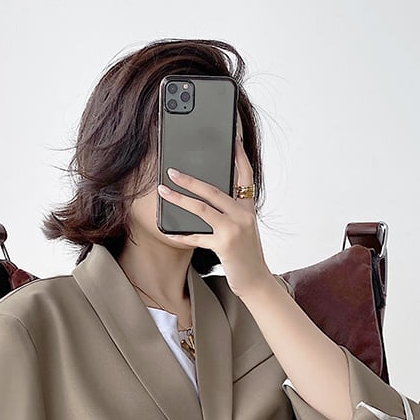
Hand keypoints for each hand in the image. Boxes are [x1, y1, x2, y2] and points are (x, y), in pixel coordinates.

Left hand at [157, 133, 272, 299]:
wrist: (257, 281)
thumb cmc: (245, 255)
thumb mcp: (241, 229)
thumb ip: (228, 213)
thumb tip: (201, 199)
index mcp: (247, 209)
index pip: (245, 175)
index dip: (239, 156)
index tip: (232, 138)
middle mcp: (243, 215)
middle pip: (214, 190)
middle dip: (190, 179)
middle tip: (172, 170)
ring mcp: (235, 229)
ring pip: (202, 208)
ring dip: (179, 198)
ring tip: (162, 190)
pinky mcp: (225, 245)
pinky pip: (197, 236)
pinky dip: (182, 234)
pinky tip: (169, 231)